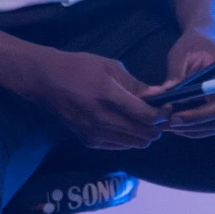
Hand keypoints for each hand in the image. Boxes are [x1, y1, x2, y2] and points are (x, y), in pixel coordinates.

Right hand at [22, 47, 164, 151]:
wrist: (46, 80)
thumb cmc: (80, 67)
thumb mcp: (111, 67)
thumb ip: (136, 85)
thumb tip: (159, 95)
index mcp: (109, 96)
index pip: (146, 116)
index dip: (162, 115)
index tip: (168, 108)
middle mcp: (102, 119)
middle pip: (142, 133)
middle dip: (157, 127)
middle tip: (162, 117)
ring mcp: (94, 132)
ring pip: (132, 143)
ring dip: (144, 135)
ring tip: (149, 123)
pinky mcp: (88, 140)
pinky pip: (117, 146)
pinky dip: (129, 140)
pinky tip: (131, 129)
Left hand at [153, 27, 214, 138]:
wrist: (206, 39)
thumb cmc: (194, 43)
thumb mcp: (181, 54)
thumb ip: (175, 74)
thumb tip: (163, 94)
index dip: (197, 116)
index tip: (174, 117)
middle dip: (191, 126)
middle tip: (167, 124)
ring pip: (212, 126)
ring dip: (190, 130)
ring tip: (168, 125)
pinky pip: (208, 125)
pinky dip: (192, 129)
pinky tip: (175, 123)